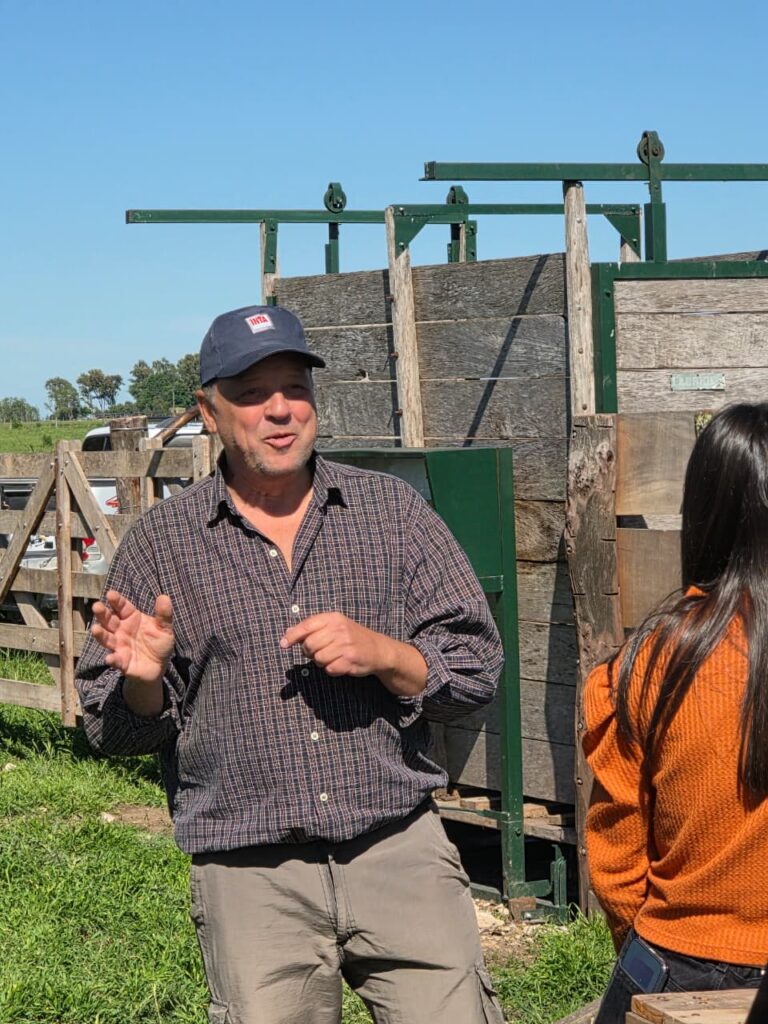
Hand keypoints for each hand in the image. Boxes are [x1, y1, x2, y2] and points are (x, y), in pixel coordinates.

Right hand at [90, 590, 173, 684]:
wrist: (159, 666)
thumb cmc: (159, 643)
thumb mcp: (164, 628)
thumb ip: (164, 614)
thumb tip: (164, 597)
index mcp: (132, 618)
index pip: (122, 607)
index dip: (116, 600)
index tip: (111, 594)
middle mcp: (121, 630)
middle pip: (109, 620)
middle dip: (102, 613)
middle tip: (96, 606)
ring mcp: (119, 645)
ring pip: (107, 638)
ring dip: (100, 634)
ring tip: (95, 629)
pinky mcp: (121, 661)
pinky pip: (115, 660)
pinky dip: (112, 659)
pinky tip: (109, 658)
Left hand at [280, 613, 426, 695]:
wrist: (379, 650)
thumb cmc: (352, 637)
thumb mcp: (334, 626)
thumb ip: (312, 628)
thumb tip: (288, 634)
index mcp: (333, 618)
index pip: (306, 626)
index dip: (292, 636)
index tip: (283, 644)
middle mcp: (339, 629)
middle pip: (309, 645)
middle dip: (310, 652)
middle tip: (321, 651)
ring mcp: (345, 645)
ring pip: (317, 659)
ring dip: (322, 662)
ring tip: (334, 657)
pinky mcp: (350, 660)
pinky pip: (329, 669)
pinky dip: (331, 669)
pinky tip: (341, 664)